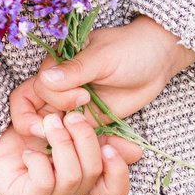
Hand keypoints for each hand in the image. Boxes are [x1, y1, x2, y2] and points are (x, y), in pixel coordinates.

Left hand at [0, 115, 140, 194]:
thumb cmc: (32, 124)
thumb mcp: (69, 121)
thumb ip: (99, 132)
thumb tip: (135, 151)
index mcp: (85, 177)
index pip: (116, 190)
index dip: (119, 170)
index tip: (110, 143)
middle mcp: (70, 192)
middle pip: (93, 174)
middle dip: (84, 139)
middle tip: (71, 115)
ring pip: (71, 178)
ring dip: (61, 143)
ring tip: (49, 123)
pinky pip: (44, 183)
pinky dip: (38, 160)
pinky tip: (28, 150)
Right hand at [10, 17, 194, 140]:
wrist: (158, 61)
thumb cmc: (129, 49)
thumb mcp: (102, 57)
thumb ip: (75, 69)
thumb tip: (45, 78)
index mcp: (57, 64)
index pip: (36, 88)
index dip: (53, 98)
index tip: (80, 98)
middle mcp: (60, 87)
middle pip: (38, 113)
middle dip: (53, 125)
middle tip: (80, 122)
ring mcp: (74, 106)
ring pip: (57, 130)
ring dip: (70, 139)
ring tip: (96, 134)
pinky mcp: (90, 121)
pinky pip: (79, 138)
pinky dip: (88, 145)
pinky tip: (106, 145)